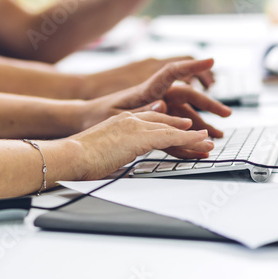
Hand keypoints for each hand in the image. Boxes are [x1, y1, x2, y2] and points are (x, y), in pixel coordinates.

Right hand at [63, 111, 213, 180]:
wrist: (70, 155)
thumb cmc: (77, 158)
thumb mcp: (100, 150)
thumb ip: (115, 150)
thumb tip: (118, 159)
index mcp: (119, 121)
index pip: (149, 120)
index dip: (166, 125)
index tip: (179, 128)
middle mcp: (129, 119)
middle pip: (163, 122)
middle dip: (182, 129)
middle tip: (198, 134)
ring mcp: (135, 126)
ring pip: (171, 129)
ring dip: (192, 136)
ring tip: (207, 141)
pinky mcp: (139, 137)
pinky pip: (171, 137)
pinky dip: (189, 139)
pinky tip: (201, 141)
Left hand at [83, 59, 231, 137]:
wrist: (83, 119)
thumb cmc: (97, 113)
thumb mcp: (115, 113)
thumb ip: (141, 109)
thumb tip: (163, 104)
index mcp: (145, 88)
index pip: (172, 72)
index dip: (192, 66)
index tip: (211, 61)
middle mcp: (153, 95)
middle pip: (186, 96)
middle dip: (208, 105)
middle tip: (227, 115)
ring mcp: (153, 107)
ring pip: (183, 113)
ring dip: (200, 124)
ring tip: (217, 137)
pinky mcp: (150, 118)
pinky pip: (172, 125)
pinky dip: (185, 133)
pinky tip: (195, 143)